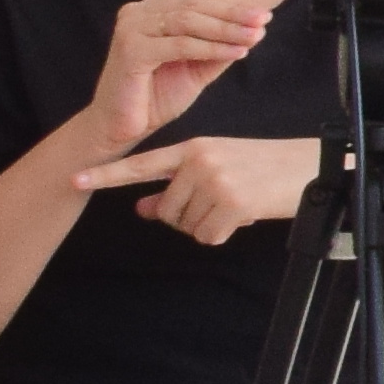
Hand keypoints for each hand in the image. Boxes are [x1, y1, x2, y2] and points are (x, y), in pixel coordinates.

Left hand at [76, 130, 318, 246]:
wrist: (308, 168)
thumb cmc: (263, 168)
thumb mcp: (216, 169)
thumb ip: (176, 187)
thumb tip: (143, 208)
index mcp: (193, 147)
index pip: (142, 165)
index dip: (106, 175)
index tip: (74, 178)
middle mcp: (200, 161)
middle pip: (168, 210)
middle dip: (188, 217)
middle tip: (219, 204)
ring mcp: (215, 181)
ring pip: (187, 225)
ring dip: (209, 225)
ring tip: (236, 205)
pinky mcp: (232, 202)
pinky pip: (207, 235)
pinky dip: (223, 233)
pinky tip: (242, 215)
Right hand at [88, 0, 270, 151]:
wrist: (122, 127)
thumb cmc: (157, 97)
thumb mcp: (197, 68)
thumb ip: (220, 47)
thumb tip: (256, 29)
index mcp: (153, 10)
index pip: (198, 0)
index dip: (232, 6)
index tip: (264, 15)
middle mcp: (139, 12)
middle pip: (194, 6)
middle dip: (233, 14)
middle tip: (264, 20)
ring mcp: (131, 28)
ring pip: (188, 22)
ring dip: (226, 29)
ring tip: (254, 36)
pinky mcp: (130, 49)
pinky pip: (179, 45)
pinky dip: (210, 48)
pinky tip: (236, 53)